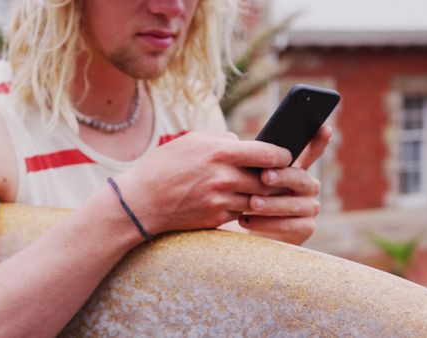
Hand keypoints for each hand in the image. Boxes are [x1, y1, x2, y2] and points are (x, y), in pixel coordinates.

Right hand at [113, 131, 291, 235]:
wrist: (140, 202)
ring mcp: (221, 201)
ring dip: (263, 196)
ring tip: (265, 190)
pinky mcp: (216, 219)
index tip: (286, 156)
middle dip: (276, 178)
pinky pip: (241, 213)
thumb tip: (243, 143)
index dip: (282, 155)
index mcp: (220, 152)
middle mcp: (224, 177)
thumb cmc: (164, 166)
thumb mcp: (192, 141)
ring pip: (258, 199)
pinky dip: (244, 208)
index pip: (267, 154)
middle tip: (282, 175)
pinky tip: (240, 202)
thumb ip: (222, 140)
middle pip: (268, 180)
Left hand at [238, 125, 332, 243]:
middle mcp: (308, 187)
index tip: (325, 128)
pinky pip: (290, 226)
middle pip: (300, 178)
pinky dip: (268, 224)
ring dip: (272, 204)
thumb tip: (232, 138)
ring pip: (294, 204)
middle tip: (264, 177)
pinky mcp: (306, 229)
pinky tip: (248, 220)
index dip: (319, 141)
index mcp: (296, 169)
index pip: (311, 152)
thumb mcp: (246, 177)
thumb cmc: (247, 197)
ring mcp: (310, 208)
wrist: (247, 230)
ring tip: (252, 203)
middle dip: (282, 177)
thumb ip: (248, 161)